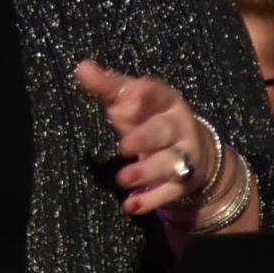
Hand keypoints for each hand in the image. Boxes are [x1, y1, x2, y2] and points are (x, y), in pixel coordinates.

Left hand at [75, 58, 225, 225]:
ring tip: (123, 179)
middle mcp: (177, 128)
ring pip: (168, 164)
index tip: (131, 92)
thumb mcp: (129, 103)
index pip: (157, 93)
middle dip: (147, 138)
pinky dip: (151, 200)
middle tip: (125, 145)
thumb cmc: (149, 121)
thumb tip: (81, 66)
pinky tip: (132, 206)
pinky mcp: (181, 183)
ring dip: (146, 172)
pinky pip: (168, 193)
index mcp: (166, 102)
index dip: (146, 94)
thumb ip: (107, 86)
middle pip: (164, 131)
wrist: (192, 152)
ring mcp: (183, 156)